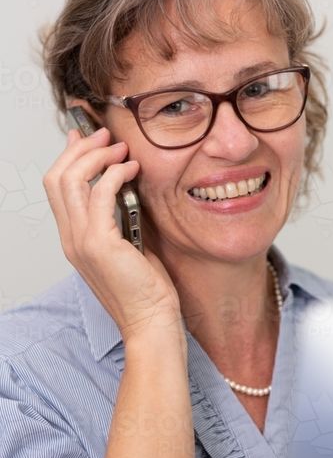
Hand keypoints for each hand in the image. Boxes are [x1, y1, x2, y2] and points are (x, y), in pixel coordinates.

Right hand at [43, 127, 181, 342]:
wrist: (150, 322)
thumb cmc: (144, 288)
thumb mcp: (127, 246)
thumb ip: (118, 217)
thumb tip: (124, 186)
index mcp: (74, 239)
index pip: (57, 187)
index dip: (69, 157)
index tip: (86, 137)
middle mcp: (71, 239)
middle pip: (57, 177)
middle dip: (80, 149)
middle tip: (106, 135)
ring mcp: (81, 242)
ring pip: (71, 180)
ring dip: (97, 156)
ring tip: (121, 148)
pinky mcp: (100, 244)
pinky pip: (99, 195)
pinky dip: (115, 174)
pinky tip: (132, 169)